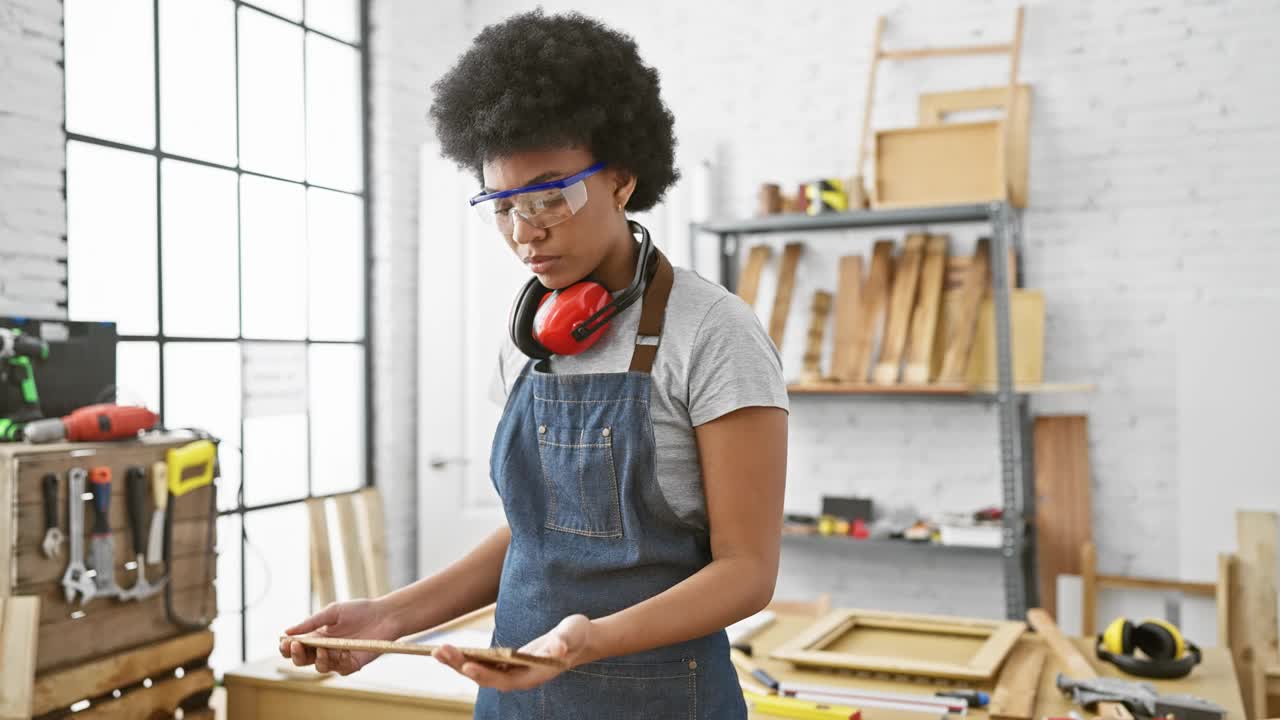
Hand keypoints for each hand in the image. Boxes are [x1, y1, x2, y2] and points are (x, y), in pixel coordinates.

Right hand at [279, 599, 398, 675]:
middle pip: (303, 660)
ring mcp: (338, 658)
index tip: (284, 642)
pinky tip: (337, 651)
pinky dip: (335, 662)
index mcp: (317, 636)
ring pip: (319, 668)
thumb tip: (286, 631)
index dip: (287, 647)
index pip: (296, 647)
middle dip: (296, 655)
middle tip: (296, 646)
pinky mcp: (352, 665)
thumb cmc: (358, 611)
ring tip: (321, 647)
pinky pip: (338, 669)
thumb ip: (311, 623)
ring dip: (316, 659)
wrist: (384, 615)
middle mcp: (324, 650)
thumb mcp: (332, 612)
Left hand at [434, 614, 592, 691]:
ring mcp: (512, 672)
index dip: (485, 674)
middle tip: (440, 652)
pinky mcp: (507, 664)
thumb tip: (557, 649)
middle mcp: (519, 678)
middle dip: (462, 666)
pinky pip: (482, 664)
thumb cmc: (575, 637)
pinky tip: (451, 651)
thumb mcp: (572, 635)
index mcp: (533, 675)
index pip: (504, 680)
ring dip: (459, 663)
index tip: (467, 666)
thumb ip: (563, 643)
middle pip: (485, 677)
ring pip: (480, 672)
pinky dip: (466, 658)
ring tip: (438, 652)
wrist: (578, 640)